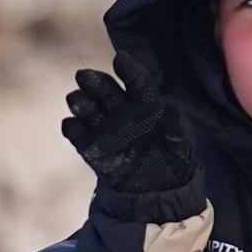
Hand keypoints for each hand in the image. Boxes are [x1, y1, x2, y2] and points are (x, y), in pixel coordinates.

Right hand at [62, 52, 196, 197]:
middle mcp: (121, 110)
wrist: (160, 191)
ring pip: (86, 107)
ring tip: (78, 102)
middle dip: (94, 81)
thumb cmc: (173, 159)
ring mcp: (104, 127)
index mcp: (145, 103)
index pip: (136, 81)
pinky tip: (72, 126)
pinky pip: (76, 133)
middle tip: (84, 76)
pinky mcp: (91, 147)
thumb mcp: (179, 142)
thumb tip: (171, 107)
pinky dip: (71, 128)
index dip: (128, 70)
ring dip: (80, 102)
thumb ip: (174, 124)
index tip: (119, 60)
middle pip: (104, 89)